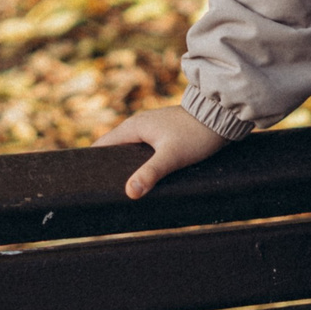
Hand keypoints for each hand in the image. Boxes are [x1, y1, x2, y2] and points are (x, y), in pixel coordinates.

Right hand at [94, 106, 234, 198]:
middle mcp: (139, 125)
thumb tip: (129, 192)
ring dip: (128, 167)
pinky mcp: (163, 134)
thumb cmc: (196, 133)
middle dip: (110, 170)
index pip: (102, 146)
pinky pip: (144, 151)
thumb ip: (150, 173)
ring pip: (131, 151)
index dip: (93, 165)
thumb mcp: (172, 156)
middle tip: (107, 193)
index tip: (88, 184)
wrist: (222, 116)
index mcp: (133, 126)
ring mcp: (151, 128)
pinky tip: (146, 178)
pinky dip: (141, 163)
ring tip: (124, 189)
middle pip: (115, 150)